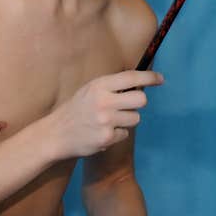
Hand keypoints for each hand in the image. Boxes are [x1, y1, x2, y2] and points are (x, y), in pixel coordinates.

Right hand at [47, 70, 162, 158]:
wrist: (55, 134)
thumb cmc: (77, 109)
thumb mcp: (91, 90)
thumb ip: (112, 86)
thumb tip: (140, 84)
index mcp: (100, 85)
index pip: (131, 78)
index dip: (149, 77)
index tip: (160, 79)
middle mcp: (103, 101)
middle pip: (141, 100)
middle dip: (138, 103)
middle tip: (127, 105)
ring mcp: (105, 121)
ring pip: (135, 119)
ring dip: (127, 120)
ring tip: (109, 121)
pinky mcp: (106, 138)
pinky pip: (125, 133)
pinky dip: (117, 134)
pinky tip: (102, 132)